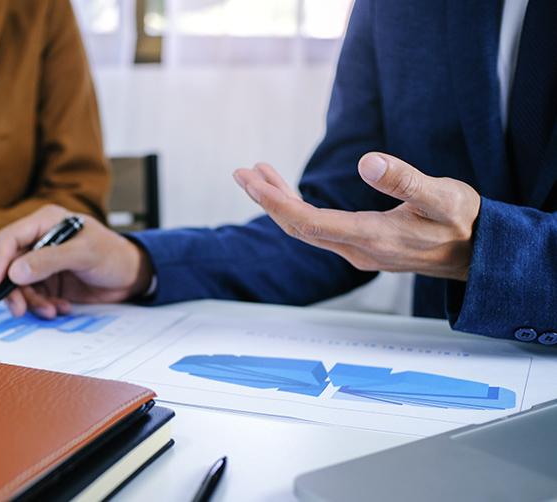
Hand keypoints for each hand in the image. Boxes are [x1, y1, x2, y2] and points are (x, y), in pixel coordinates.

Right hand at [0, 204, 152, 317]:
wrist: (132, 275)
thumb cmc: (114, 255)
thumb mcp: (84, 254)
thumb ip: (50, 260)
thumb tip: (15, 271)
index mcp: (46, 222)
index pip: (10, 238)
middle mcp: (41, 241)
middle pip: (11, 265)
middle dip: (14, 289)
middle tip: (19, 309)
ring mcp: (44, 262)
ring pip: (21, 285)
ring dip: (32, 302)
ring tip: (52, 310)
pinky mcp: (50, 281)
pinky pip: (35, 296)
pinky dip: (44, 306)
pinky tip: (61, 307)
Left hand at [233, 153, 480, 280]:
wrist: (480, 254)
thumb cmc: (463, 222)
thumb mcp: (440, 195)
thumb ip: (404, 179)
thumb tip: (367, 161)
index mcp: (370, 237)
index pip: (307, 221)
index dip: (275, 201)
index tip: (250, 179)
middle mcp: (357, 250)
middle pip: (298, 226)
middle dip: (267, 199)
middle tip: (242, 173)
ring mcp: (358, 252)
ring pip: (307, 228)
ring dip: (280, 202)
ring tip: (258, 174)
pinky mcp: (363, 248)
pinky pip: (320, 230)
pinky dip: (300, 208)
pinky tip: (292, 192)